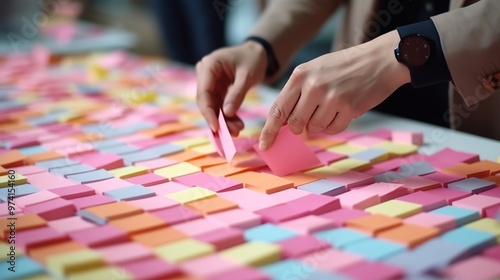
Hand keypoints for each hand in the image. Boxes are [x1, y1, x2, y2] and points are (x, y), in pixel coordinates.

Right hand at [196, 41, 266, 135]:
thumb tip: (227, 113)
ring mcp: (210, 83)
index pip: (203, 93)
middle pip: (206, 102)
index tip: (216, 128)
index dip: (208, 112)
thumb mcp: (247, 76)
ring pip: (213, 107)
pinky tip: (238, 125)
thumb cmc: (253, 59)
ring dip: (224, 120)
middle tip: (232, 133)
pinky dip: (228, 116)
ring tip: (238, 131)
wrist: (258, 53)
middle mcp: (205, 74)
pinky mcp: (217, 90)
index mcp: (208, 66)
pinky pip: (219, 106)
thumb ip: (237, 94)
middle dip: (218, 119)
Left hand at [259, 30, 410, 149]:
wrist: (380, 59)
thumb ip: (298, 93)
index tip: (264, 145)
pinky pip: (332, 129)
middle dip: (299, 127)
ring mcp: (331, 98)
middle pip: (294, 123)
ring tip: (333, 104)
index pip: (278, 109)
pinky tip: (344, 109)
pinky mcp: (348, 108)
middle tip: (311, 116)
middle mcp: (313, 86)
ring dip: (321, 123)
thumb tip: (286, 124)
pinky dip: (335, 125)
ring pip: (314, 128)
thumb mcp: (315, 70)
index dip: (269, 130)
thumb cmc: (345, 66)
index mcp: (300, 75)